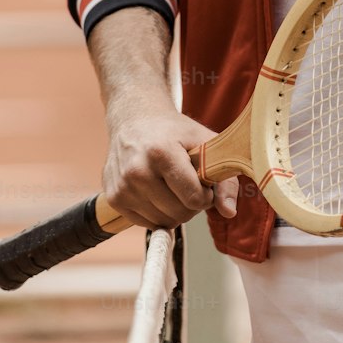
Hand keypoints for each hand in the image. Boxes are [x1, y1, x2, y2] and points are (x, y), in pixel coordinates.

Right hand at [102, 98, 239, 230]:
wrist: (135, 118)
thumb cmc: (174, 131)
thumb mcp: (205, 142)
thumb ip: (224, 178)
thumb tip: (229, 212)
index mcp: (162, 152)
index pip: (193, 198)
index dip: (206, 196)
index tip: (205, 183)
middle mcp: (137, 170)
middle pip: (179, 213)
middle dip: (191, 204)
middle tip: (189, 183)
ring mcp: (123, 186)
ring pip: (163, 222)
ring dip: (174, 210)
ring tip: (172, 186)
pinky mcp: (114, 197)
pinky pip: (146, 224)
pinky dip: (157, 213)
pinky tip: (157, 191)